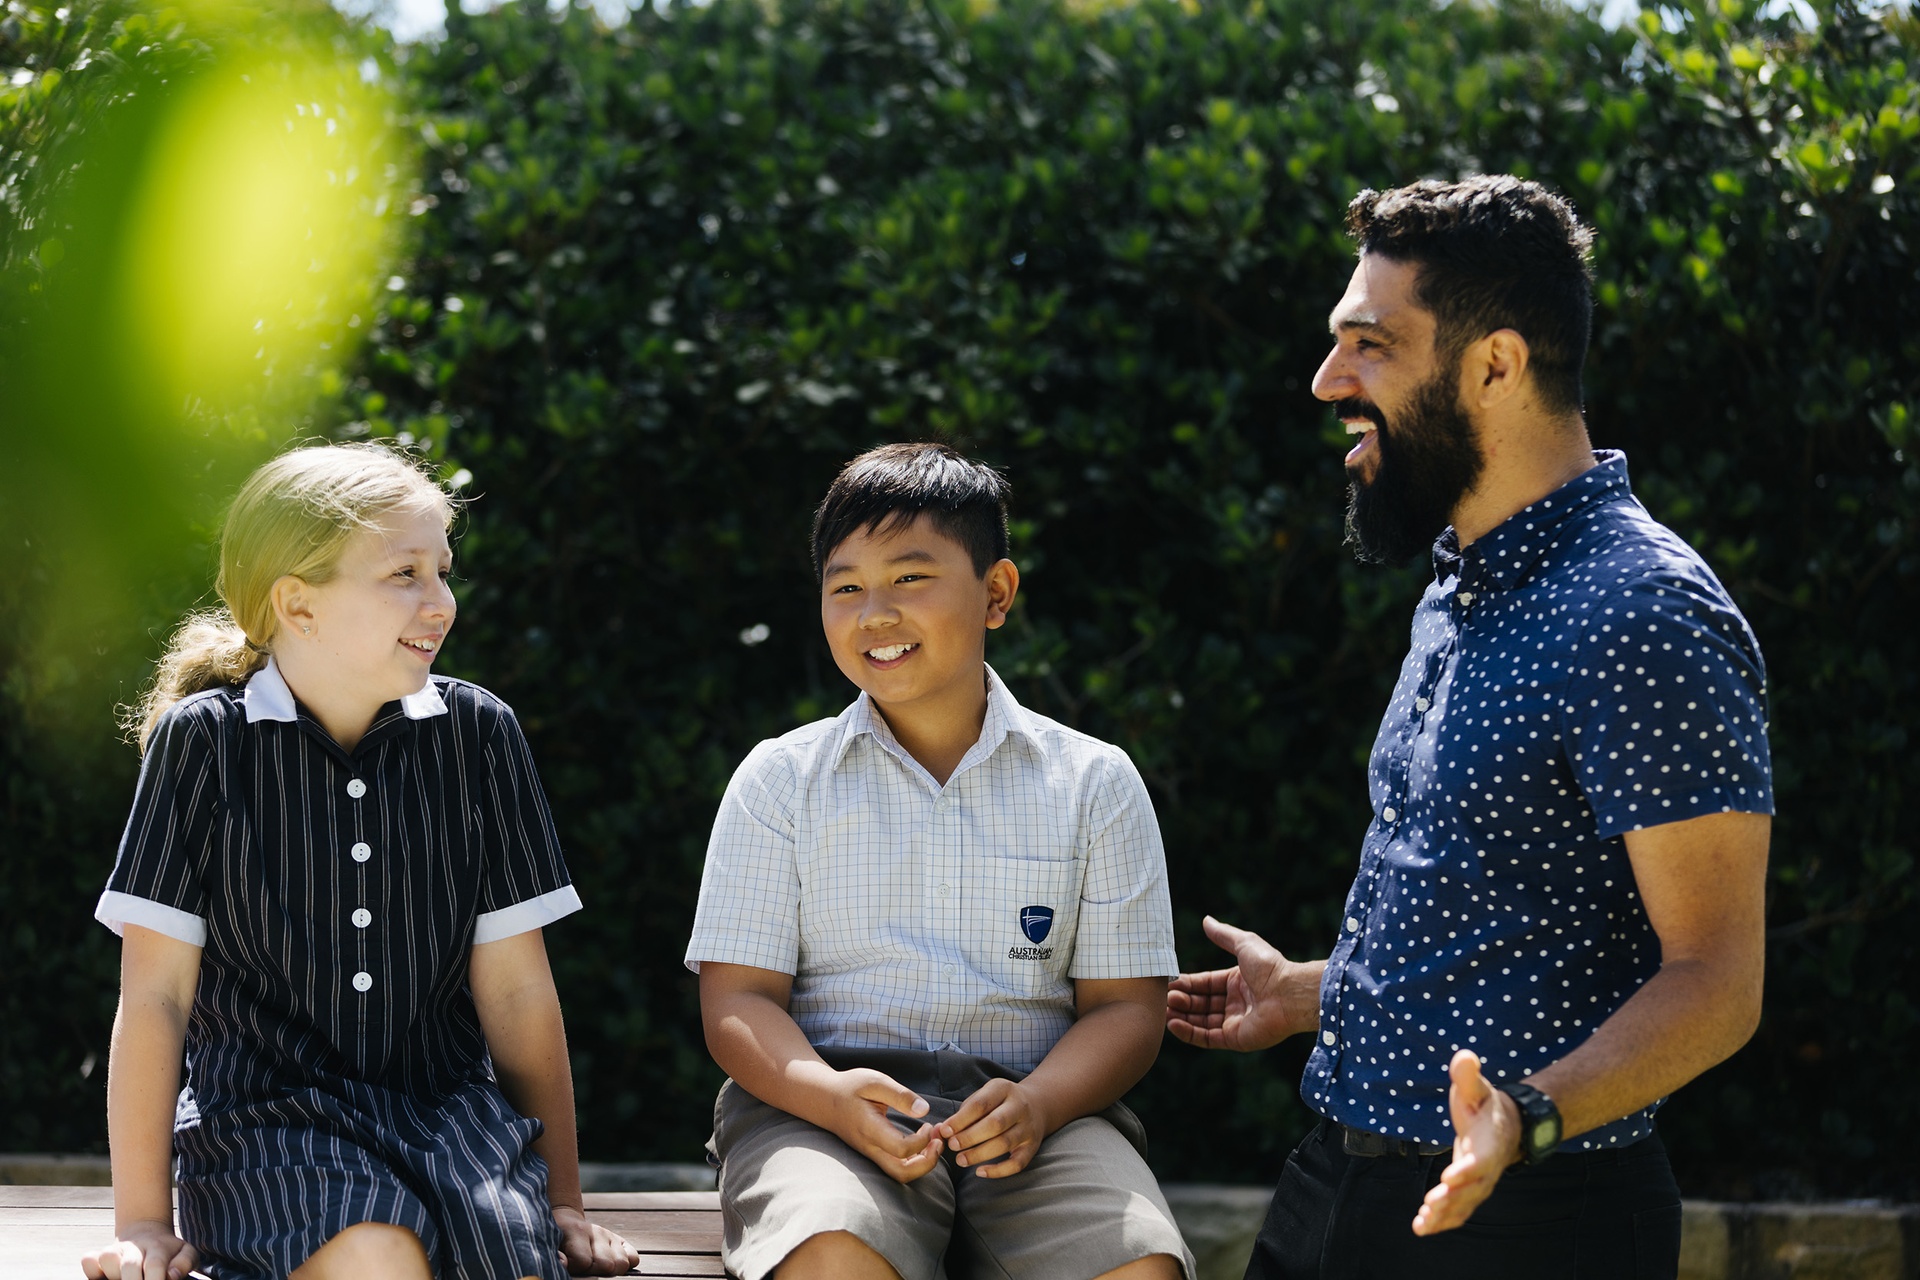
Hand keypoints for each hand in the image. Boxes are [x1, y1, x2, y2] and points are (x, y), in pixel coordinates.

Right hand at [80, 1219, 198, 1279]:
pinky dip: (91, 1269)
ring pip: (107, 1257)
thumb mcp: (185, 1253)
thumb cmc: (168, 1251)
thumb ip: (184, 1263)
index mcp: (158, 1248)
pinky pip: (88, 1260)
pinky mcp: (98, 1255)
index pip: (155, 1265)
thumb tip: (172, 1275)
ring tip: (122, 1279)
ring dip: (113, 1272)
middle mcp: (134, 1247)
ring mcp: (115, 1250)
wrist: (147, 1232)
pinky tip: (104, 1276)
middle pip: (130, 1265)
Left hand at [553, 1204, 639, 1275]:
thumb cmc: (554, 1238)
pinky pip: (634, 1258)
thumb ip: (554, 1255)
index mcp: (577, 1231)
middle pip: (608, 1264)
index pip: (585, 1261)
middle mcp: (597, 1232)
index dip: (576, 1268)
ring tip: (595, 1268)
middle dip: (595, 1272)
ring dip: (610, 1270)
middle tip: (583, 1269)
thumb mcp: (548, 1243)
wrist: (565, 1220)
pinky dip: (625, 1264)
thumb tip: (563, 1262)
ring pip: (622, 1263)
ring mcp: (611, 1236)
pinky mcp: (621, 1241)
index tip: (569, 1264)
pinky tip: (609, 1264)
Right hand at [826, 1067, 943, 1183]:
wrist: (826, 1099)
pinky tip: (922, 1142)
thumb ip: (900, 1095)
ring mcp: (871, 1154)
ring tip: (934, 1141)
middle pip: (901, 1173)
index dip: (922, 1141)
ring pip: (899, 1174)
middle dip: (927, 1162)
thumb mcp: (875, 1082)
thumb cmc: (851, 1087)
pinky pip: (896, 1167)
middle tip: (938, 1141)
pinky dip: (915, 1160)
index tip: (928, 1124)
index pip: (900, 1149)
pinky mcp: (874, 1154)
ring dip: (923, 1163)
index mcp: (870, 1129)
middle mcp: (870, 1147)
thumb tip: (925, 1110)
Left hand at [936, 1078, 1048, 1178]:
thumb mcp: (983, 1097)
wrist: (1037, 1105)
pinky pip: (1017, 1163)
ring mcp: (1028, 1128)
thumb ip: (962, 1114)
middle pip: (995, 1123)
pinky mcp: (1032, 1147)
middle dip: (970, 1137)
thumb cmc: (998, 1104)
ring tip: (960, 1160)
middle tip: (952, 1146)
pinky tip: (980, 1172)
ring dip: (980, 1154)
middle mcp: (1019, 1107)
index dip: (961, 1119)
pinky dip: (998, 1171)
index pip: (981, 1104)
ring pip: (1005, 1143)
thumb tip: (939, 1132)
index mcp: (1003, 1089)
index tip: (944, 1131)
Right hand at [1166, 916, 1318, 1051]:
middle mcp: (1234, 1003)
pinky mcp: (1235, 1039)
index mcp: (1235, 982)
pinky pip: (1207, 1038)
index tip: (1168, 982)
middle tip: (1164, 996)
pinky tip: (1173, 1023)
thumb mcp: (1244, 943)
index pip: (1204, 984)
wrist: (1289, 993)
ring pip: (1200, 1021)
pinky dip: (1189, 1032)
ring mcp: (1234, 1023)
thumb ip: (1223, 934)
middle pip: (1200, 1003)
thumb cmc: (1270, 967)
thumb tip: (1206, 920)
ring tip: (1164, 1009)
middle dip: (1181, 1000)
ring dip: (1181, 1016)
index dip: (1186, 983)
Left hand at [1412, 1050, 1522, 1235]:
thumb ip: (1469, 1076)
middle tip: (1431, 1204)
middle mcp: (1488, 1168)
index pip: (1480, 1160)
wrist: (1507, 1127)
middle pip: (1472, 1189)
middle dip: (1451, 1198)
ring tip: (1422, 1223)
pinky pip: (1459, 1211)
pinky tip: (1422, 1226)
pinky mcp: (1470, 1192)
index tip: (1448, 1177)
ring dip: (1444, 1216)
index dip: (1467, 1170)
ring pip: (1464, 1205)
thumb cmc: (1486, 1105)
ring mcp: (1480, 1184)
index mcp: (1491, 1143)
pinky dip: (1443, 1221)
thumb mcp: (1478, 1088)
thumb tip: (1464, 1057)